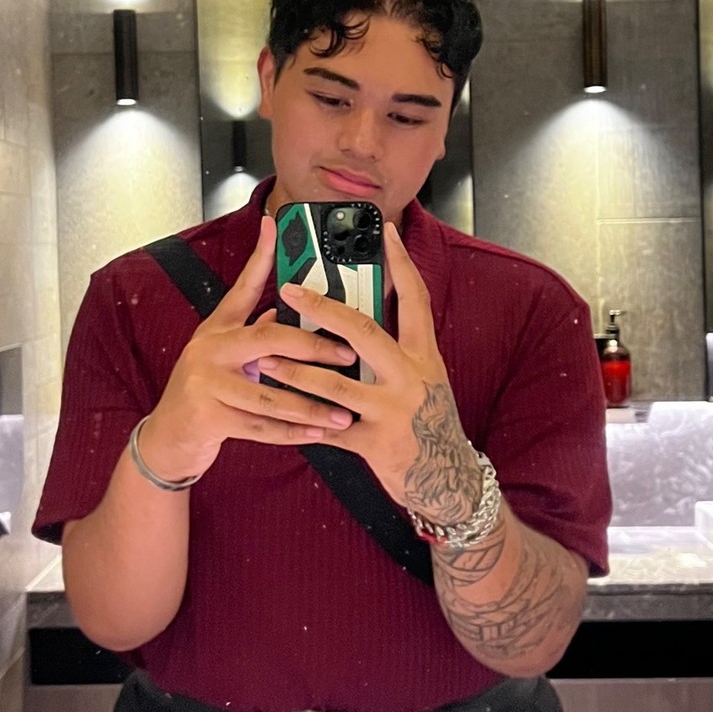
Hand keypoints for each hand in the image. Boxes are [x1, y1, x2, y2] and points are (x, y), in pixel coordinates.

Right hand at [139, 216, 357, 480]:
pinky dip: (293, 434)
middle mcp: (210, 349)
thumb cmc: (205, 393)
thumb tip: (283, 310)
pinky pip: (261, 427)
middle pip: (269, 339)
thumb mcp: (224, 356)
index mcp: (218, 329)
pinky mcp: (208, 416)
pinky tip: (319, 435)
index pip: (243, 286)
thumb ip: (252, 333)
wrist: (167, 438)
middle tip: (349, 355)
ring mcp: (206, 383)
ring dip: (311, 407)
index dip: (260, 256)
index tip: (274, 225)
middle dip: (314, 348)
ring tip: (343, 414)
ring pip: (271, 393)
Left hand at [258, 223, 480, 523]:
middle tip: (290, 288)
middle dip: (323, 308)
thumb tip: (356, 317)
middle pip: (364, 333)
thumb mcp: (424, 377)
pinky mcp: (375, 444)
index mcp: (424, 355)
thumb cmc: (428, 419)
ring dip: (295, 369)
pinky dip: (302, 418)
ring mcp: (393, 412)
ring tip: (265, 357)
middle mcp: (412, 378)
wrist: (448, 479)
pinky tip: (277, 408)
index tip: (384, 232)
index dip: (401, 264)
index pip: (415, 299)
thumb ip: (397, 349)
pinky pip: (329, 427)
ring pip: (335, 384)